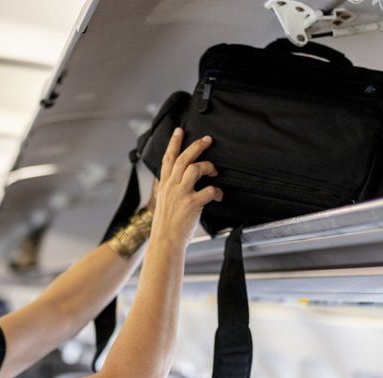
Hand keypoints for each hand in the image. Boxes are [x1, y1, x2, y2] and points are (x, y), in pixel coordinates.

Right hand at [150, 128, 222, 248]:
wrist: (165, 242)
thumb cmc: (166, 225)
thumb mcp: (163, 203)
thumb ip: (169, 190)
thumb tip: (176, 182)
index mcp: (164, 185)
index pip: (168, 159)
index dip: (174, 143)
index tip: (180, 131)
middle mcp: (171, 186)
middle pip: (184, 158)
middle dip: (197, 146)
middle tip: (208, 139)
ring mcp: (181, 194)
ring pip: (195, 168)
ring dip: (209, 166)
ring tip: (215, 170)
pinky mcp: (192, 203)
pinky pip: (209, 190)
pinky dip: (217, 191)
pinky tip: (219, 195)